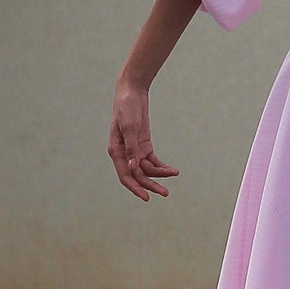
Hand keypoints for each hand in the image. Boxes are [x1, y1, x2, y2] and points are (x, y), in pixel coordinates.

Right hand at [108, 79, 179, 202]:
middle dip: (151, 184)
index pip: (125, 176)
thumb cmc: (127, 107)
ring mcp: (134, 150)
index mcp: (116, 151)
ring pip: (146, 169)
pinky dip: (161, 166)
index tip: (147, 197)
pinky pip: (152, 161)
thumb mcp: (130, 126)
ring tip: (174, 175)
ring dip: (159, 174)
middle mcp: (124, 153)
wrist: (132, 91)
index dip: (135, 188)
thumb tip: (132, 168)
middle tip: (165, 193)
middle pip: (138, 175)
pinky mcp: (143, 144)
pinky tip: (172, 170)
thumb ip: (131, 148)